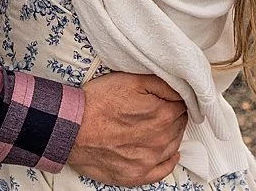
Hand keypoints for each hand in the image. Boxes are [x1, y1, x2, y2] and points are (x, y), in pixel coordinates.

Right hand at [67, 73, 186, 186]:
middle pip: (179, 125)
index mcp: (161, 115)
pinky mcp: (137, 175)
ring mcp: (149, 161)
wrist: (72, 128)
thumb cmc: (97, 102)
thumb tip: (180, 88)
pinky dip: (169, 160)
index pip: (182, 105)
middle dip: (174, 115)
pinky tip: (167, 153)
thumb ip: (161, 83)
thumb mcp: (130, 79)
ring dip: (171, 134)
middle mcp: (159, 141)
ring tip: (159, 125)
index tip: (170, 96)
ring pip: (173, 146)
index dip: (176, 98)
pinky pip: (163, 170)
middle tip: (161, 107)